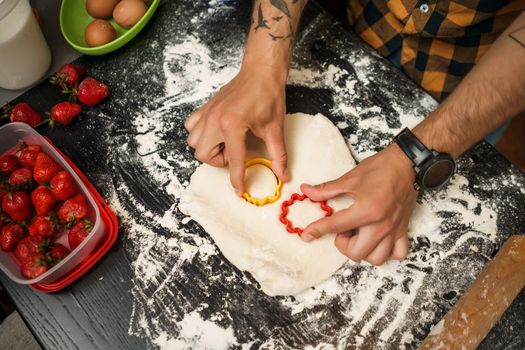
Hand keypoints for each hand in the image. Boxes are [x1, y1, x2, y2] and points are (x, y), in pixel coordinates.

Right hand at [185, 64, 288, 195]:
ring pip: (193, 141)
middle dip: (218, 160)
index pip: (232, 161)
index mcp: (232, 125)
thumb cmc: (268, 95)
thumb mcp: (275, 128)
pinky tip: (216, 132)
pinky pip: (191, 126)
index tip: (239, 191)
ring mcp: (208, 112)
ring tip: (225, 143)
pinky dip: (200, 133)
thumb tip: (283, 174)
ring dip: (207, 148)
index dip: (237, 179)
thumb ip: (278, 154)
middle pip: (202, 154)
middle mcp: (215, 119)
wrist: (261, 71)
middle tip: (234, 154)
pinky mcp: (206, 107)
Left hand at [300, 145, 416, 265]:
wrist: (406, 163)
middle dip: (343, 245)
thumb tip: (307, 191)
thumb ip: (326, 189)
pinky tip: (377, 241)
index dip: (316, 231)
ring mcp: (393, 229)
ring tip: (359, 235)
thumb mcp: (350, 178)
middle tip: (342, 230)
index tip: (307, 235)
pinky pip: (398, 254)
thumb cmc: (381, 169)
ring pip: (376, 258)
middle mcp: (381, 224)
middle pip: (356, 253)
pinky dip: (387, 252)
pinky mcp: (403, 229)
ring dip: (363, 251)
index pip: (334, 227)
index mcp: (366, 210)